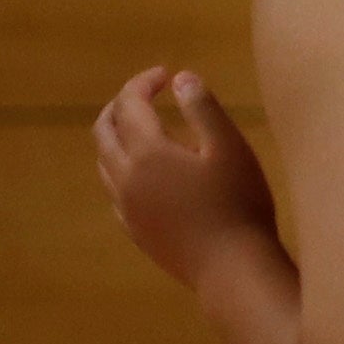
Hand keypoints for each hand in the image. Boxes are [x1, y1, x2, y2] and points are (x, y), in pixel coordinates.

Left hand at [91, 67, 280, 277]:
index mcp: (148, 151)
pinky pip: (116, 191)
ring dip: (117, 138)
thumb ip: (203, 110)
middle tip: (144, 96)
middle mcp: (126, 176)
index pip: (130, 104)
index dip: (142, 83)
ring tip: (145, 133)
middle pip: (104, 131)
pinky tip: (147, 177)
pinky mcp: (134, 229)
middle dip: (119, 107)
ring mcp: (126, 206)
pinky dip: (123, 171)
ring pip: (104, 162)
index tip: (164, 74)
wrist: (232, 269)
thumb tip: (181, 79)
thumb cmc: (239, 205)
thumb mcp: (231, 150)